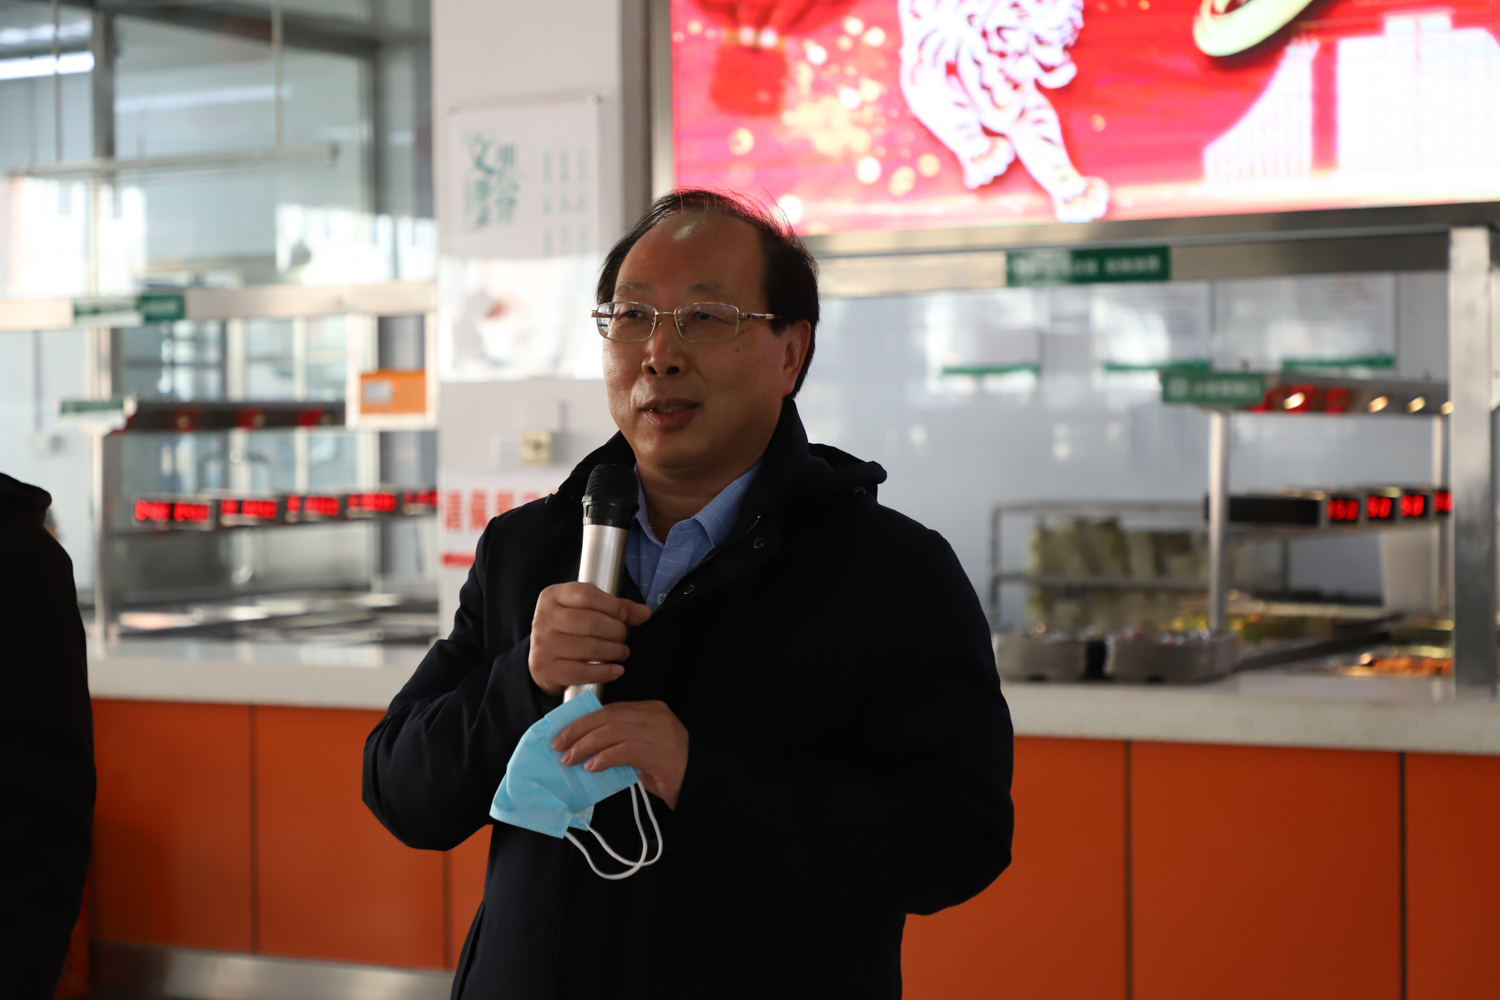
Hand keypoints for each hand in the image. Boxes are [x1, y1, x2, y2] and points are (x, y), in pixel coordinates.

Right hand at [528, 582, 651, 697]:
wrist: (543, 660)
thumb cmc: (569, 630)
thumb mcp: (587, 610)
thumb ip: (616, 608)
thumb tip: (644, 613)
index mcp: (552, 596)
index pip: (585, 594)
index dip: (611, 605)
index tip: (623, 615)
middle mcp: (544, 618)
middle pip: (590, 622)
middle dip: (615, 631)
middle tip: (622, 637)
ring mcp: (543, 645)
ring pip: (588, 647)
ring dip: (613, 651)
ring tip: (621, 652)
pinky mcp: (546, 669)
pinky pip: (581, 671)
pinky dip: (604, 672)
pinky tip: (616, 670)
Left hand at [553, 701, 688, 808]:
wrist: (698, 787)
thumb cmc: (666, 771)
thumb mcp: (640, 750)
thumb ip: (619, 742)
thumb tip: (584, 747)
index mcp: (651, 710)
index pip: (611, 709)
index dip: (583, 720)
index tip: (563, 732)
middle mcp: (657, 716)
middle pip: (609, 716)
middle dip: (579, 730)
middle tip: (559, 745)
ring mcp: (660, 733)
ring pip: (613, 731)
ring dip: (586, 745)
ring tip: (570, 759)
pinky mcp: (661, 753)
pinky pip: (625, 750)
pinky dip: (604, 757)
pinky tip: (592, 766)